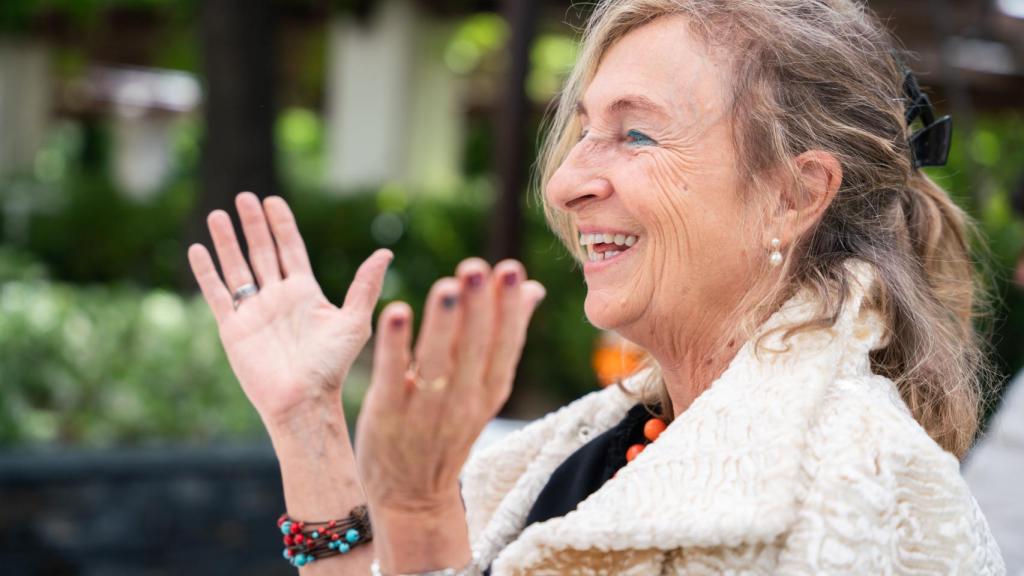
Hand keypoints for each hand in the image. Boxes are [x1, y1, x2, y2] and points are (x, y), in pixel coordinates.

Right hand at [187, 192, 391, 428]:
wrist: (303, 401)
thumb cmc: (331, 366)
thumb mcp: (353, 321)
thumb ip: (364, 286)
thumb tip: (385, 252)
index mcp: (305, 293)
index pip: (291, 249)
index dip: (282, 225)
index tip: (273, 200)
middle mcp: (278, 298)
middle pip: (262, 252)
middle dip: (254, 225)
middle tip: (244, 197)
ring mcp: (254, 312)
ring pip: (237, 268)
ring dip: (227, 241)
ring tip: (218, 214)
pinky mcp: (234, 328)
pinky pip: (217, 294)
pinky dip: (207, 272)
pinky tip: (197, 249)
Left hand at [354, 258, 543, 570]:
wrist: (413, 495)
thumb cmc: (447, 428)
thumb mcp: (484, 389)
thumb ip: (504, 338)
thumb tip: (533, 289)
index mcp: (489, 390)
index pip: (504, 345)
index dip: (508, 309)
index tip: (511, 269)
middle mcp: (463, 401)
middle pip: (474, 350)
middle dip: (477, 308)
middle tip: (476, 268)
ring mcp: (425, 411)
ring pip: (437, 362)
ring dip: (442, 323)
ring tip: (447, 285)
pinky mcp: (388, 416)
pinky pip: (394, 377)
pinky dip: (395, 346)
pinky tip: (396, 312)